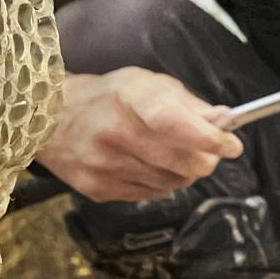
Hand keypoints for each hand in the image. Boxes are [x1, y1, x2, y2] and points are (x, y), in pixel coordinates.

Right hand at [33, 68, 243, 202]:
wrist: (47, 119)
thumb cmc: (107, 97)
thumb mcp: (147, 84)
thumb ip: (189, 104)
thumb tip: (226, 120)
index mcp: (130, 99)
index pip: (177, 123)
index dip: (210, 138)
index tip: (232, 145)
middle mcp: (115, 133)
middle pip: (183, 162)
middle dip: (205, 159)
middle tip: (207, 151)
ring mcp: (104, 165)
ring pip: (172, 183)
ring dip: (183, 172)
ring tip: (170, 154)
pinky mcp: (97, 189)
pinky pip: (151, 195)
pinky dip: (161, 183)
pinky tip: (148, 165)